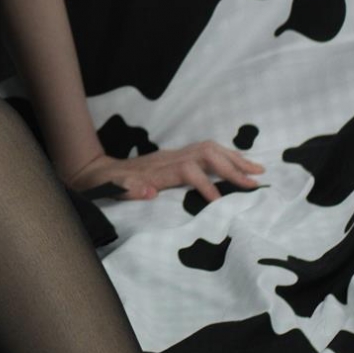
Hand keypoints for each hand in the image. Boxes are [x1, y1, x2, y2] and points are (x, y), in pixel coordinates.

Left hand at [67, 143, 267, 203]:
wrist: (95, 170)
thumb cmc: (105, 184)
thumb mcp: (111, 189)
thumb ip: (128, 189)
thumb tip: (149, 191)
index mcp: (158, 168)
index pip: (189, 171)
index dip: (205, 185)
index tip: (219, 203)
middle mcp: (170, 158)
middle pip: (207, 154)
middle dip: (233, 166)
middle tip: (255, 181)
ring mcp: (174, 155)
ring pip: (209, 149)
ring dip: (235, 158)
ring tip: (258, 170)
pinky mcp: (176, 157)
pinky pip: (206, 153)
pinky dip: (225, 157)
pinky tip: (238, 166)